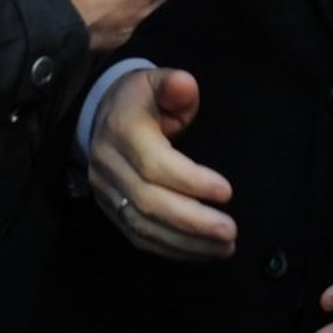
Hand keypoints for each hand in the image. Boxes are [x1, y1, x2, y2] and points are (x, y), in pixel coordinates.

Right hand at [88, 67, 235, 260]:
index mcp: (122, 130)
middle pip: (149, 202)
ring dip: (185, 242)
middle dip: (193, 221)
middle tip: (230, 231)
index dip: (190, 181)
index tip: (226, 192)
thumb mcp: (157, 80)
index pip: (154, 164)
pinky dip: (170, 249)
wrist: (101, 113)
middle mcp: (109, 164)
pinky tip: (200, 252)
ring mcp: (105, 191)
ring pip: (143, 226)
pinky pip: (137, 237)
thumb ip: (174, 84)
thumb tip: (185, 85)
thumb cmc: (142, 98)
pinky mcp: (109, 209)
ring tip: (224, 247)